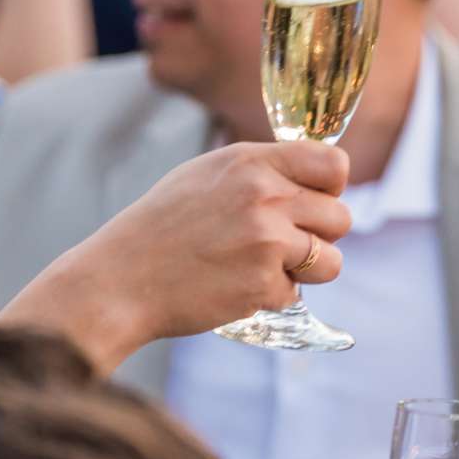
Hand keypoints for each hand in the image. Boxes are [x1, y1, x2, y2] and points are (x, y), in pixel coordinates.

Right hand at [0, 141, 349, 367]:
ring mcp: (266, 240)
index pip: (334, 164)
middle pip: (341, 217)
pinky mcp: (262, 283)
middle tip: (280, 244)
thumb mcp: (206, 176)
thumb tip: (316, 179)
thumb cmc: (161, 228)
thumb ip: (261, 172)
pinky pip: (296, 293)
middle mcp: (264, 195)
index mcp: (250, 161)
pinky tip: (235, 286)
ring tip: (261, 266)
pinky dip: (271, 296)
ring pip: (332, 260)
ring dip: (306, 271)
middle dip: (320, 236)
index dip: (332, 188)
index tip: (315, 202)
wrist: (118, 279)